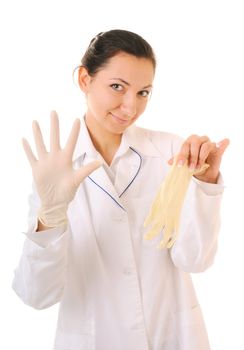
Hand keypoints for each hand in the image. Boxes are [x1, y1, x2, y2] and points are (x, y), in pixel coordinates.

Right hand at [23, 111, 101, 226]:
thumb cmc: (67, 191)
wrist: (55, 202)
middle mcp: (55, 157)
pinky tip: (24, 139)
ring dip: (37, 134)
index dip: (74, 131)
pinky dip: (27, 149)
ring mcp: (45, 162)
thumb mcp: (78, 179)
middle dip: (54, 125)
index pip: (71, 141)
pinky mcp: (36, 168)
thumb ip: (87, 169)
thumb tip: (100, 162)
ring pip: (41, 144)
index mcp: (66, 159)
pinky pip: (31, 156)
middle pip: (54, 138)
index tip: (77, 119)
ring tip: (35, 122)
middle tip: (53, 111)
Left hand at [168, 135, 229, 182]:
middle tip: (190, 168)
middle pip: (195, 142)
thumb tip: (169, 162)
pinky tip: (224, 142)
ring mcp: (210, 144)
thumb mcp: (183, 164)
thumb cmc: (191, 165)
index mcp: (189, 141)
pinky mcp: (218, 149)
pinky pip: (221, 145)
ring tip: (198, 167)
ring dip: (201, 157)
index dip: (181, 155)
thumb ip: (177, 161)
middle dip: (192, 156)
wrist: (202, 173)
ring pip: (205, 145)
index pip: (185, 145)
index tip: (179, 165)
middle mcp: (200, 140)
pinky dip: (223, 143)